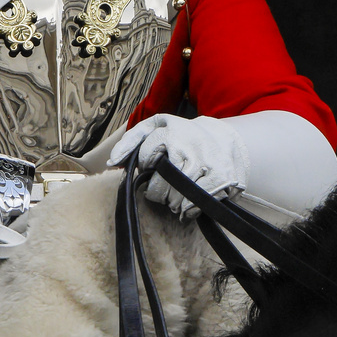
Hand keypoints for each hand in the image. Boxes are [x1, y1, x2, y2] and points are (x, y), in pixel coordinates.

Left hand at [108, 114, 249, 217]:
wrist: (224, 139)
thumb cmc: (182, 135)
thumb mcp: (155, 127)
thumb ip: (130, 141)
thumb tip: (112, 163)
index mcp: (171, 131)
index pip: (145, 159)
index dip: (146, 165)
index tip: (153, 163)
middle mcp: (190, 147)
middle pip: (161, 185)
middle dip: (157, 190)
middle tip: (162, 186)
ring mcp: (208, 164)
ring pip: (177, 199)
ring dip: (172, 202)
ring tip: (175, 192)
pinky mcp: (223, 180)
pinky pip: (197, 206)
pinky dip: (189, 209)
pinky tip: (189, 200)